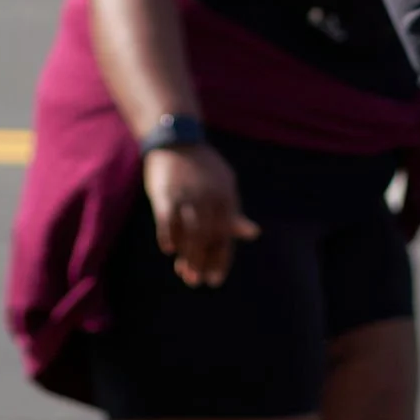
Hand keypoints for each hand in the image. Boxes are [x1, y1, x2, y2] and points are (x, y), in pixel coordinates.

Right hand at [143, 140, 259, 287]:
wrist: (176, 138)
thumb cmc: (202, 168)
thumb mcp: (223, 185)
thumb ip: (233, 211)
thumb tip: (254, 232)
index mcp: (225, 197)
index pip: (226, 236)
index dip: (220, 260)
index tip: (214, 280)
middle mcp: (208, 197)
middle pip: (207, 239)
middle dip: (201, 263)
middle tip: (194, 281)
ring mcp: (187, 194)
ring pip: (189, 234)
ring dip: (187, 256)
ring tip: (183, 272)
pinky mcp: (166, 193)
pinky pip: (167, 221)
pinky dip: (168, 237)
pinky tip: (168, 250)